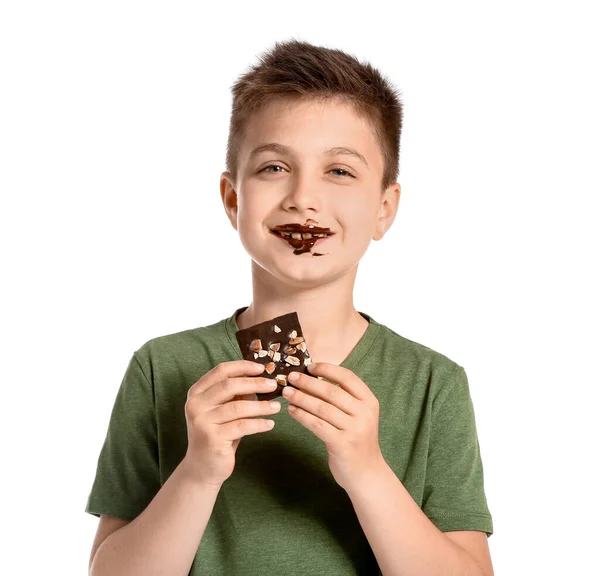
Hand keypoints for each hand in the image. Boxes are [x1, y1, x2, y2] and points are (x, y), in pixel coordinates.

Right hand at [182, 360, 281, 487]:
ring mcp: (202, 421)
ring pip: (238, 407)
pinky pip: (242, 426)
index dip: (242, 366)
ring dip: (261, 406)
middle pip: (229, 385)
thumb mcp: (223, 410)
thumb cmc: (218, 434)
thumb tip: (261, 379)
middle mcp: (196, 404)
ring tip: (276, 407)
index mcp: (197, 392)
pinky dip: (258, 424)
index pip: (221, 371)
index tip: (262, 368)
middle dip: (255, 383)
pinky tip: (270, 424)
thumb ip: (235, 395)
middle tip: (273, 385)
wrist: (202, 468)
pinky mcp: (212, 438)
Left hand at [282, 362, 384, 491]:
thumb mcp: (357, 415)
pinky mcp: (342, 444)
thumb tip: (312, 378)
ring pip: (322, 408)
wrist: (367, 473)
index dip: (327, 369)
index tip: (309, 366)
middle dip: (308, 383)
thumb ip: (343, 398)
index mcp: (369, 401)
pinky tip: (292, 411)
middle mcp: (364, 413)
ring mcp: (355, 429)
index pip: (347, 377)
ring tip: (287, 393)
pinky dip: (302, 416)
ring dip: (301, 398)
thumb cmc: (357, 439)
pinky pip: (317, 425)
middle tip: (290, 377)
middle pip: (331, 392)